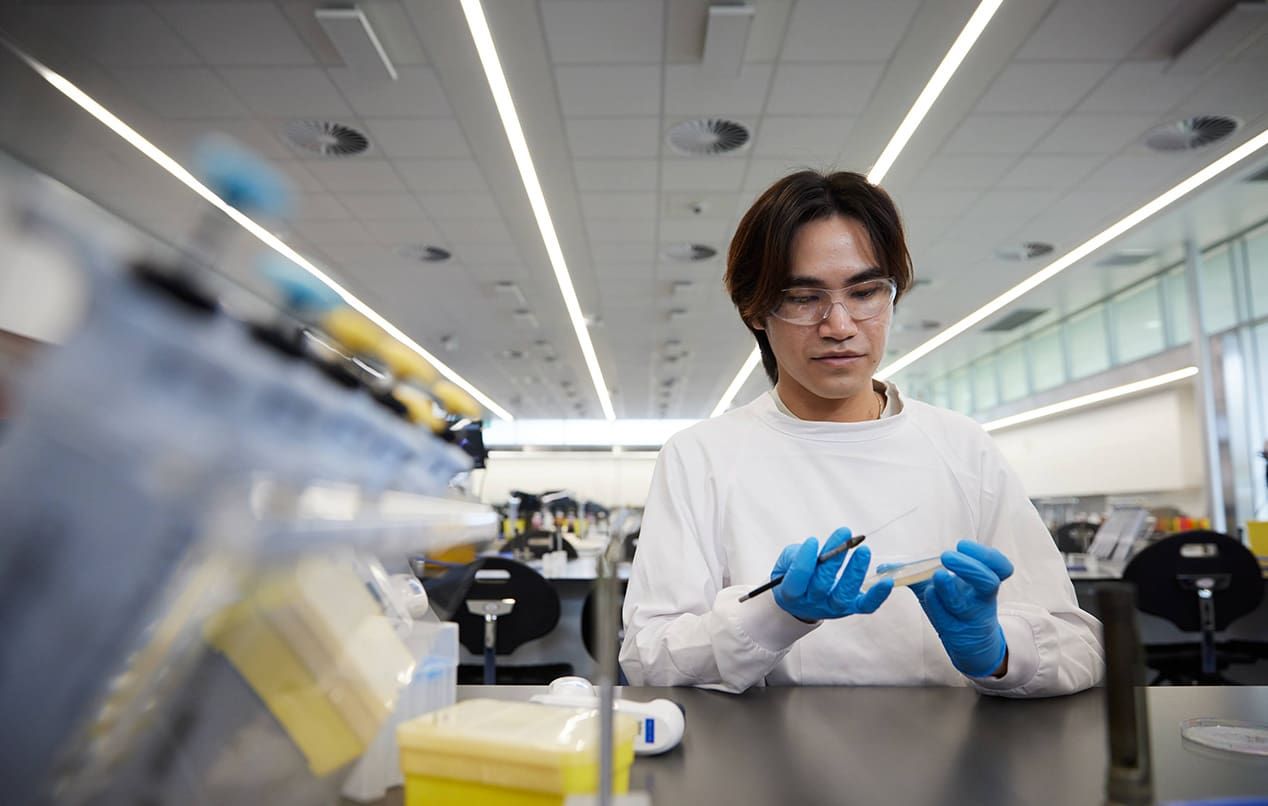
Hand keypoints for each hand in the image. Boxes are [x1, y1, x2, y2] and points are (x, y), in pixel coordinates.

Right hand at [771, 527, 891, 621]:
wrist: (803, 601)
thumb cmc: (795, 575)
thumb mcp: (786, 562)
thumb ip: (795, 556)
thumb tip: (814, 548)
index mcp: (791, 593)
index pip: (797, 579)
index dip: (805, 560)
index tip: (813, 540)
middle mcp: (812, 603)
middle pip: (822, 584)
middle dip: (834, 558)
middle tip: (844, 535)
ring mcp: (832, 608)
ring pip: (844, 594)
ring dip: (855, 572)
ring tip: (863, 550)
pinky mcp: (851, 608)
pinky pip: (866, 605)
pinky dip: (878, 595)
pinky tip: (886, 581)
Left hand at [910, 540, 1012, 677]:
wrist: (967, 640)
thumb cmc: (954, 605)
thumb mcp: (941, 586)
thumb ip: (915, 573)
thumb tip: (884, 566)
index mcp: (984, 580)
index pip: (1000, 566)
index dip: (987, 555)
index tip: (961, 545)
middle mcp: (982, 598)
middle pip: (989, 582)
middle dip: (968, 567)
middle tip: (946, 557)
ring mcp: (970, 617)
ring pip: (965, 604)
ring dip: (949, 589)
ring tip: (937, 576)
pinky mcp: (957, 632)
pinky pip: (948, 621)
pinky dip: (937, 606)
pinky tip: (928, 594)